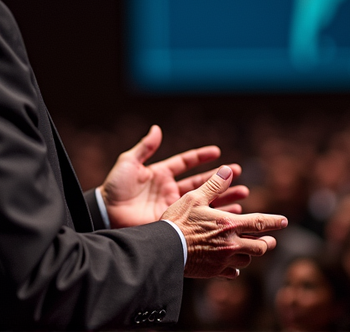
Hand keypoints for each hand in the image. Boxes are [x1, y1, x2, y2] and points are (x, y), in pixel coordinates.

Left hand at [99, 125, 248, 227]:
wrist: (107, 214)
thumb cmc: (114, 187)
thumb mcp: (129, 162)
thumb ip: (145, 147)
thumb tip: (157, 128)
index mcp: (160, 174)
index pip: (185, 163)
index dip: (200, 157)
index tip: (217, 152)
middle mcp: (169, 189)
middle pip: (201, 182)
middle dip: (220, 179)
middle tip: (238, 173)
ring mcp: (173, 206)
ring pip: (204, 200)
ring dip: (223, 197)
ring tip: (242, 194)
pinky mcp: (173, 220)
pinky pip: (198, 218)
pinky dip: (214, 215)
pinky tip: (229, 213)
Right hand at [162, 166, 286, 278]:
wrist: (164, 250)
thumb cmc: (177, 221)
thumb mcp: (194, 197)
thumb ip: (214, 185)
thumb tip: (228, 170)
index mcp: (229, 225)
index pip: (260, 223)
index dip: (274, 222)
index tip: (285, 221)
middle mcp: (231, 244)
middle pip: (260, 247)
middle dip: (268, 243)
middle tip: (271, 241)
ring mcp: (223, 260)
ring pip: (247, 261)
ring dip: (250, 254)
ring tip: (250, 250)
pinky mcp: (213, 272)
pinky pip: (232, 274)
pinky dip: (235, 270)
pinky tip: (233, 268)